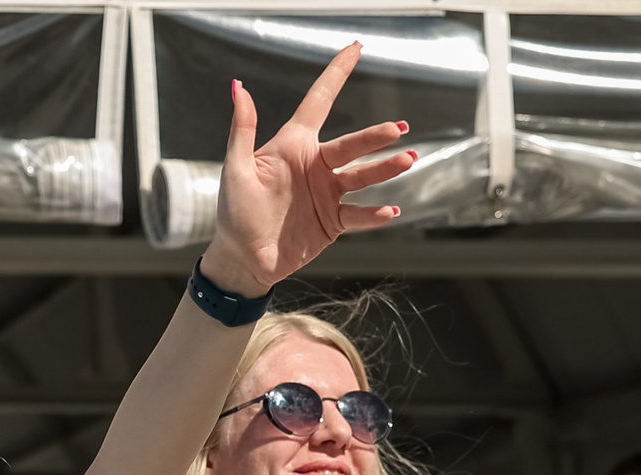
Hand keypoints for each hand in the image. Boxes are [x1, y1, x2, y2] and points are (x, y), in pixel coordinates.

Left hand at [200, 44, 416, 296]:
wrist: (242, 260)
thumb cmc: (233, 213)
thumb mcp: (235, 169)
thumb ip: (242, 129)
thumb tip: (238, 87)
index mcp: (293, 146)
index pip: (319, 102)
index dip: (336, 74)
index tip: (355, 48)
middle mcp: (315, 165)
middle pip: (352, 144)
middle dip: (376, 136)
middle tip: (398, 129)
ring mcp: (327, 193)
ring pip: (363, 176)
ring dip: (385, 169)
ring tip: (407, 160)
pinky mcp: (333, 222)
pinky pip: (359, 215)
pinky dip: (375, 214)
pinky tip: (391, 210)